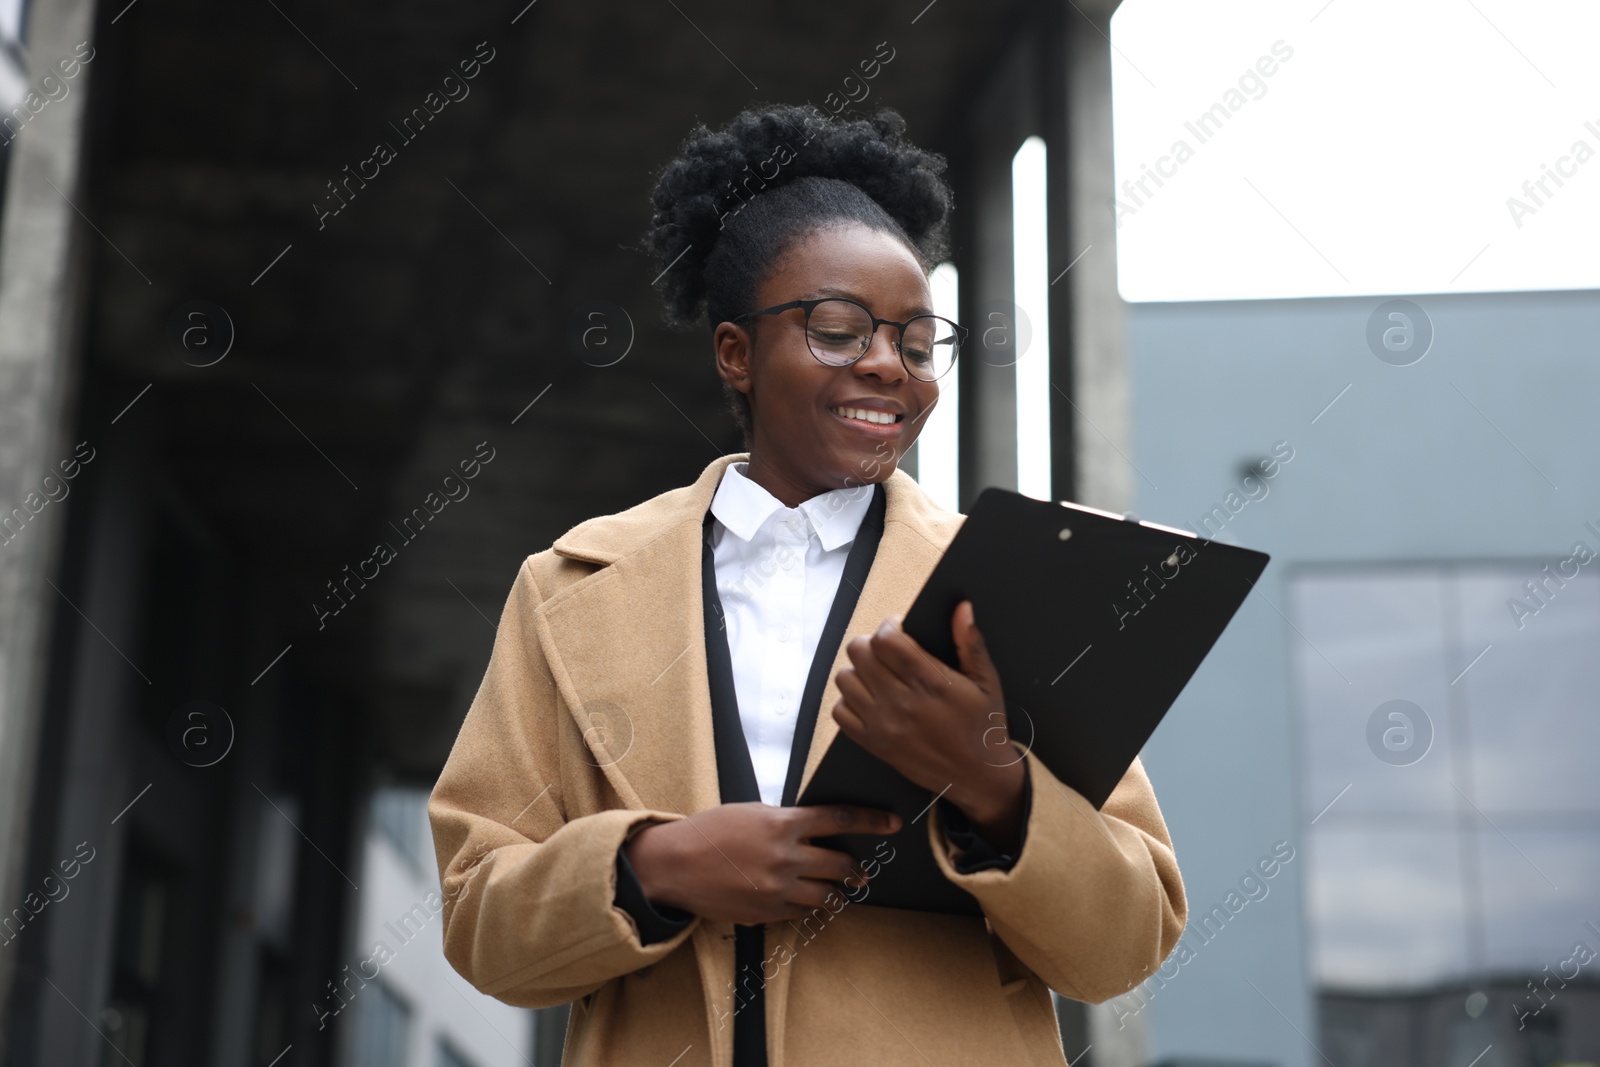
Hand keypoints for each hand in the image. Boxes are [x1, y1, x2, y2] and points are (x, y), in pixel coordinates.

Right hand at [623, 803, 899, 923]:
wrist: (675, 864)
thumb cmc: (710, 831)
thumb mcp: (751, 813)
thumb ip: (786, 822)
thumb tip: (814, 830)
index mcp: (782, 823)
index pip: (840, 818)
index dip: (872, 820)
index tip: (892, 822)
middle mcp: (785, 857)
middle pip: (840, 864)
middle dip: (857, 868)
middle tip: (863, 871)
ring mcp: (777, 889)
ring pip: (826, 896)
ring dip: (837, 892)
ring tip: (840, 890)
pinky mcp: (766, 912)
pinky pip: (801, 913)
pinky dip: (808, 906)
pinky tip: (804, 901)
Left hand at [831, 600, 1026, 849]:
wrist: (978, 778)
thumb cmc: (984, 727)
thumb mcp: (987, 682)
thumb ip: (971, 643)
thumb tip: (962, 608)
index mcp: (931, 683)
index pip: (886, 640)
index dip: (889, 626)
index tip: (900, 629)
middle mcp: (902, 703)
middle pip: (859, 652)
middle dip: (871, 643)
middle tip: (887, 650)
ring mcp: (883, 725)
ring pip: (845, 678)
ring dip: (858, 670)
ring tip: (878, 674)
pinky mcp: (874, 744)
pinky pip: (840, 711)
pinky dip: (850, 700)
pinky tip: (871, 699)